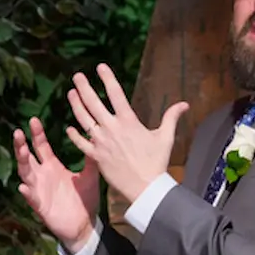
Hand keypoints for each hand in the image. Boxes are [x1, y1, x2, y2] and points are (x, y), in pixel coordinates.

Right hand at [14, 117, 98, 251]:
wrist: (85, 224)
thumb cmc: (85, 199)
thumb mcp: (90, 175)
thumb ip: (90, 158)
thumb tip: (95, 137)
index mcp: (52, 167)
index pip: (41, 147)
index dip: (36, 134)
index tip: (33, 119)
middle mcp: (42, 176)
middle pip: (28, 157)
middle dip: (21, 145)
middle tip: (18, 132)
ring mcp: (39, 191)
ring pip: (26, 174)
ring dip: (22, 163)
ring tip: (21, 151)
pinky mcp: (41, 206)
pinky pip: (32, 199)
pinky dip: (27, 193)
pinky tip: (23, 186)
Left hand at [66, 64, 188, 203]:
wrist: (144, 187)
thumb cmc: (156, 162)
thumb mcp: (166, 138)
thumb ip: (171, 118)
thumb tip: (185, 104)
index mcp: (128, 121)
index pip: (116, 94)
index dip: (107, 78)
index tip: (100, 66)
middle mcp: (112, 128)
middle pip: (93, 103)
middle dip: (84, 87)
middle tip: (77, 76)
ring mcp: (101, 142)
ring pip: (84, 119)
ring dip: (76, 105)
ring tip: (70, 93)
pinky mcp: (96, 156)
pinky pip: (81, 143)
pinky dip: (74, 134)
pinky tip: (69, 127)